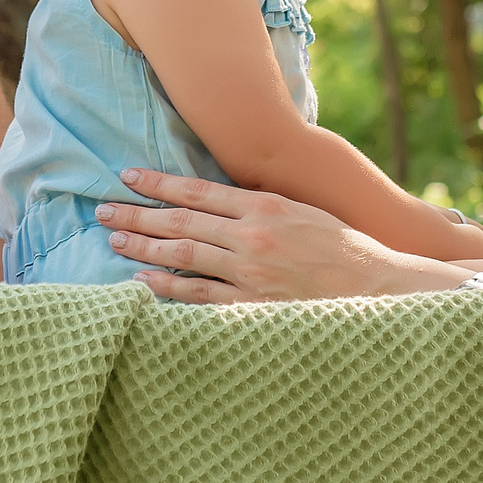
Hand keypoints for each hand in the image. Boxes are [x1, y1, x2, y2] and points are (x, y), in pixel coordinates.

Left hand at [100, 167, 472, 301]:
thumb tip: (221, 198)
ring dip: (143, 249)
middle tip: (103, 210)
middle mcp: (251, 237)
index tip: (128, 176)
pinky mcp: (252, 307)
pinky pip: (199, 298)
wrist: (378, 288)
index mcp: (265, 206)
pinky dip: (167, 290)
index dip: (158, 183)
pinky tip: (140, 284)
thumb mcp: (303, 210)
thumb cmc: (344, 247)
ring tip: (114, 241)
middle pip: (180, 223)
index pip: (198, 190)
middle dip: (137, 216)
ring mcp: (249, 274)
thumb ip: (262, 204)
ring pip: (182, 258)